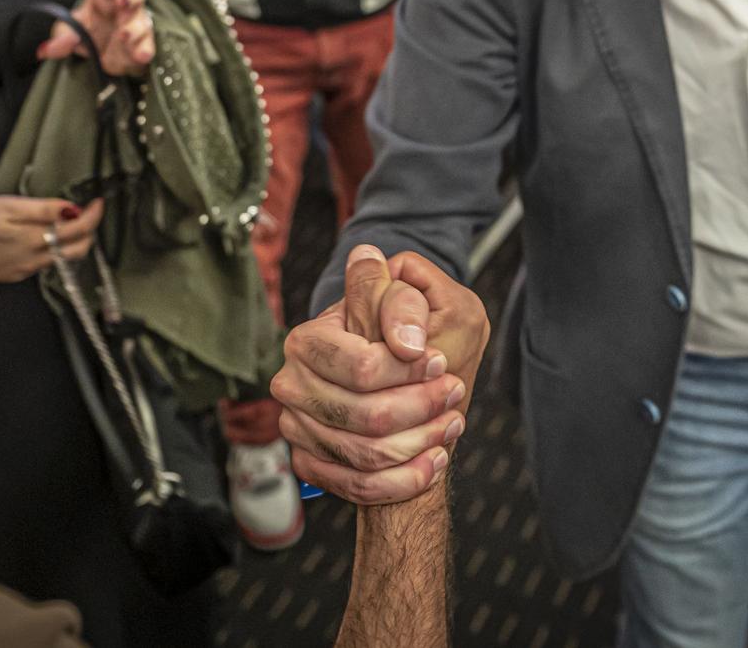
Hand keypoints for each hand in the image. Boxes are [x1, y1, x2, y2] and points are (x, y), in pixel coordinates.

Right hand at [0, 194, 103, 284]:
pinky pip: (38, 264)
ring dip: (67, 241)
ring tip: (60, 220)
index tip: (98, 203)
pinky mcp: (9, 276)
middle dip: (87, 232)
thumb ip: (42, 209)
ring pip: (58, 259)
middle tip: (84, 212)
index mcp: (33, 241)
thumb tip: (72, 209)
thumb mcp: (5, 206)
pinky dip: (47, 249)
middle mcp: (32, 261)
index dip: (94, 216)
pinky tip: (34, 236)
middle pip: (76, 252)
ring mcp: (21, 272)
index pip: (79, 231)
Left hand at [39, 0, 154, 75]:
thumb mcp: (68, 33)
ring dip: (134, 27)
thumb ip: (59, 37)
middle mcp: (124, 8)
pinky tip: (141, 55)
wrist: (105, 56)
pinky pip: (147, 47)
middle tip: (122, 1)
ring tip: (124, 35)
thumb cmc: (87, 34)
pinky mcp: (142, 47)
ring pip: (141, 22)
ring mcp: (136, 27)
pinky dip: (145, 50)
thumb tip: (47, 49)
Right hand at [272, 245, 489, 505]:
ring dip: (420, 443)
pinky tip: (435, 459)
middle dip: (421, 408)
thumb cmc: (404, 338)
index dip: (407, 368)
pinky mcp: (312, 462)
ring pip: (366, 455)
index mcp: (307, 341)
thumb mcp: (412, 304)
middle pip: (365, 416)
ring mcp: (298, 428)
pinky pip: (359, 486)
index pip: (360, 367)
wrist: (393, 385)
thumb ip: (393, 292)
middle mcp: (292, 385)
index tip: (439, 360)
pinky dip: (406, 479)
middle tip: (454, 393)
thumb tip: (372, 261)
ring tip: (451, 423)